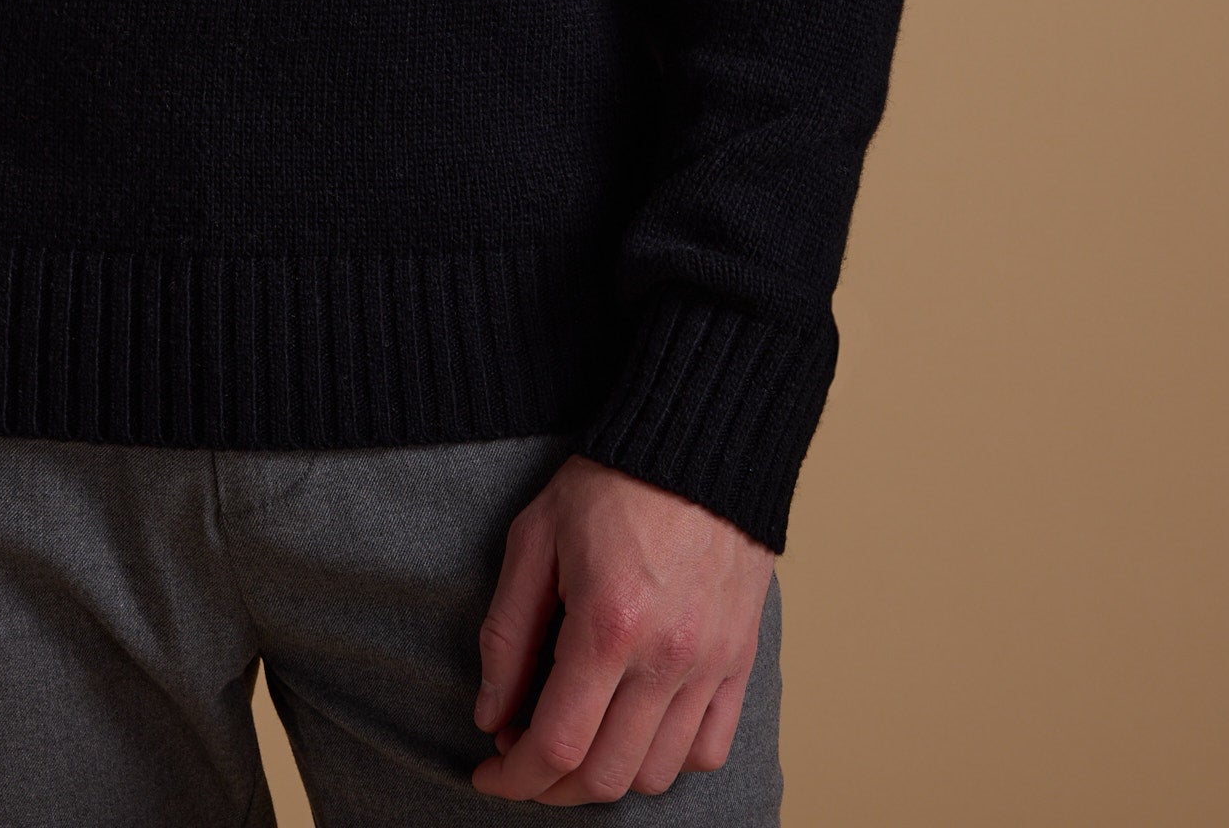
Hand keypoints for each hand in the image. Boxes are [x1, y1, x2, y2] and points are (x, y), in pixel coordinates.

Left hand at [469, 456, 771, 802]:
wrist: (695, 441)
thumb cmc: (609, 484)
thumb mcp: (534, 540)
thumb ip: (507, 634)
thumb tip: (491, 717)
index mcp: (608, 626)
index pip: (556, 746)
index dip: (513, 778)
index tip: (488, 773)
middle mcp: (667, 658)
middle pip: (606, 776)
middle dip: (552, 786)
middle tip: (524, 758)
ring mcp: (711, 664)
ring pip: (658, 773)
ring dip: (608, 776)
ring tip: (579, 738)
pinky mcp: (740, 659)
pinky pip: (710, 749)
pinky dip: (669, 759)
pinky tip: (636, 729)